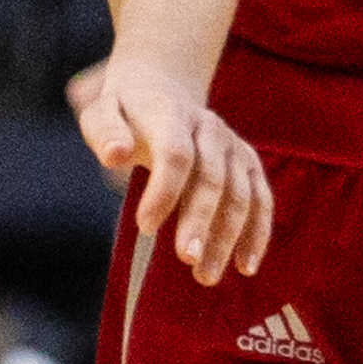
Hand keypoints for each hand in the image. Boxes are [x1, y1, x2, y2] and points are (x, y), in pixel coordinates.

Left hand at [73, 55, 271, 283]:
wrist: (161, 88)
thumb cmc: (126, 111)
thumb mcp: (102, 112)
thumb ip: (105, 131)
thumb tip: (114, 155)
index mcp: (172, 114)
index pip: (175, 153)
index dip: (164, 191)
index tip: (145, 227)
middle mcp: (208, 128)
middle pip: (211, 177)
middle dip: (201, 220)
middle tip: (188, 260)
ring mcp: (231, 145)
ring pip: (239, 192)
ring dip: (228, 236)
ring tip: (206, 275)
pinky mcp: (247, 161)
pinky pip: (261, 197)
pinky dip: (258, 231)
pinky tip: (246, 266)